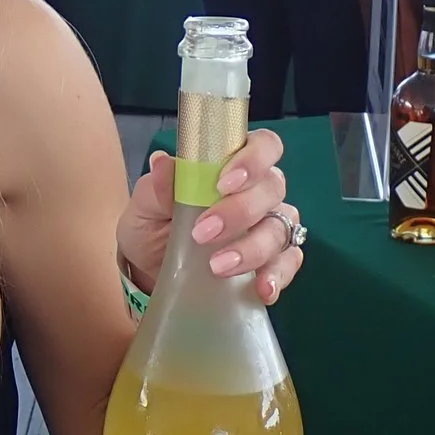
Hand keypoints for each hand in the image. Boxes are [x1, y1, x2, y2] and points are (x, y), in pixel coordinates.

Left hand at [118, 127, 303, 305]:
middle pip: (272, 188)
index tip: (224, 183)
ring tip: (218, 266)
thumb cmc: (153, 226)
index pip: (264, 146)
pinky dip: (277, 275)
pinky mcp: (273, 261)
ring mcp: (270, 226)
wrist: (149, 272)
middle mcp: (258, 192)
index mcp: (232, 165)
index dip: (253, 160)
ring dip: (253, 247)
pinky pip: (288, 264)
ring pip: (280, 228)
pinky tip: (262, 288)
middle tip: (203, 232)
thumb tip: (163, 163)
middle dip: (240, 210)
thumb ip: (158, 187)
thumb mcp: (146, 206)